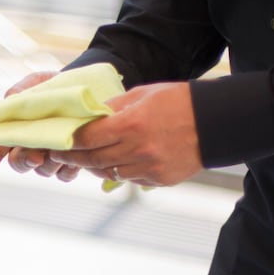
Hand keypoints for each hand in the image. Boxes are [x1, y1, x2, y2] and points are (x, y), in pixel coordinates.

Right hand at [0, 70, 83, 182]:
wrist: (86, 91)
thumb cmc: (55, 88)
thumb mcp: (36, 83)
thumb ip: (20, 92)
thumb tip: (9, 101)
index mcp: (14, 130)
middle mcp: (27, 148)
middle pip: (18, 163)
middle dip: (25, 160)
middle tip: (37, 155)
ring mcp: (47, 158)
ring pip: (42, 170)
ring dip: (51, 162)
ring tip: (65, 146)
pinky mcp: (68, 164)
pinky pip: (64, 175)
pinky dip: (69, 168)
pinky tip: (78, 154)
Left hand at [57, 82, 202, 186]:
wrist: (217, 122)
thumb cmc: (179, 101)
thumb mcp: (144, 94)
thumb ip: (114, 108)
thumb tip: (88, 117)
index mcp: (131, 124)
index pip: (87, 139)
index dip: (68, 143)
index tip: (57, 143)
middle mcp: (138, 150)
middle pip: (93, 161)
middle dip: (74, 159)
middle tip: (61, 156)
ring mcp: (149, 168)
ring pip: (109, 173)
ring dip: (96, 167)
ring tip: (88, 159)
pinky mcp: (159, 180)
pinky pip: (130, 179)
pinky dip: (120, 172)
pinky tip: (118, 162)